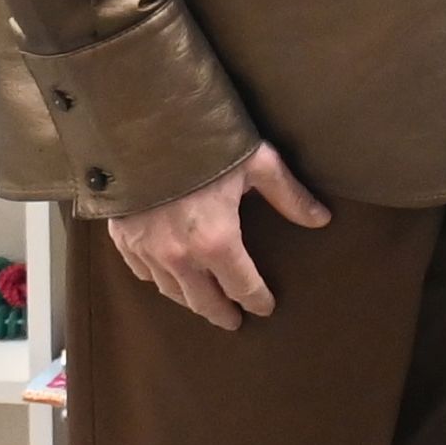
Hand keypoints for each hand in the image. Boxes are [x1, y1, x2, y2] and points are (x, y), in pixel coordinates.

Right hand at [98, 141, 325, 331]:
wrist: (144, 123)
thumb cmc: (205, 140)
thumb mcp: (257, 163)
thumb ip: (288, 196)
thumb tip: (322, 219)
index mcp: (217, 242)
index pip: (242, 286)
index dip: (256, 300)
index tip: (265, 307)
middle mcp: (180, 256)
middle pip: (203, 301)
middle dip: (221, 312)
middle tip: (232, 321)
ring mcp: (147, 250)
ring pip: (171, 291)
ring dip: (190, 300)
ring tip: (202, 303)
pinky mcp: (123, 238)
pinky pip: (142, 272)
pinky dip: (158, 279)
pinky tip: (166, 278)